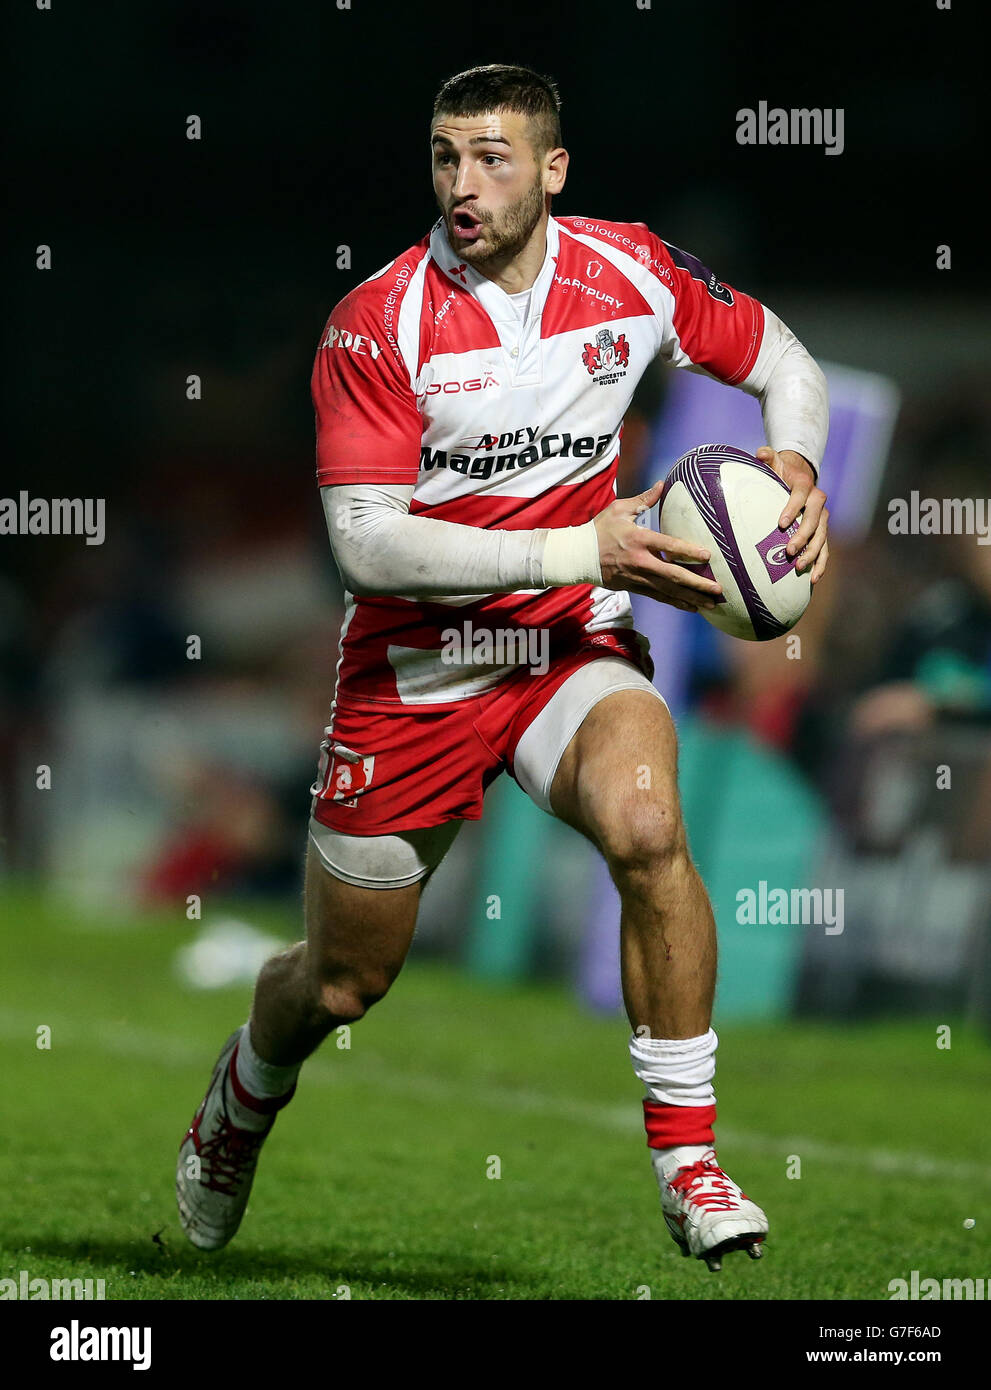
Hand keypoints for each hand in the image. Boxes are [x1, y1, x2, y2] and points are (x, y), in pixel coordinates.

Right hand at [593, 479, 722, 611]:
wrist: (579, 556)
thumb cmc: (600, 529)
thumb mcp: (619, 509)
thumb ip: (644, 499)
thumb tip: (662, 484)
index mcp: (639, 539)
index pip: (668, 546)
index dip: (688, 552)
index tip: (707, 556)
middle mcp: (641, 561)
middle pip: (673, 575)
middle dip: (697, 583)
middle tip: (718, 589)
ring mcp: (638, 577)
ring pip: (669, 591)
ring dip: (692, 598)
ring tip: (712, 604)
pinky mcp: (635, 587)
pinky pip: (660, 597)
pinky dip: (677, 603)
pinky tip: (693, 607)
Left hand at [756, 446, 828, 582]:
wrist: (800, 477)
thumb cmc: (781, 473)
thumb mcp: (774, 462)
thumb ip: (767, 458)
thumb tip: (760, 453)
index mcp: (804, 486)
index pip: (799, 497)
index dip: (792, 509)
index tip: (780, 524)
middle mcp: (817, 502)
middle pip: (813, 521)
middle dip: (803, 536)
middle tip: (788, 551)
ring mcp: (822, 519)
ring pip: (822, 538)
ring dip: (812, 554)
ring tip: (799, 567)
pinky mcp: (822, 532)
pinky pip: (825, 550)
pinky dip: (820, 564)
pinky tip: (813, 580)